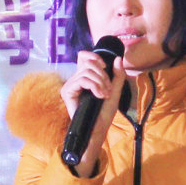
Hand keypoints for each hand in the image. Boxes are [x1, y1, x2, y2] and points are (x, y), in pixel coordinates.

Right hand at [57, 49, 128, 176]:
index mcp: (84, 77)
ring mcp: (70, 85)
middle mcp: (75, 80)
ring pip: (86, 72)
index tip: (105, 67)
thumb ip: (118, 75)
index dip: (95, 57)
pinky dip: (94, 86)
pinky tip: (98, 96)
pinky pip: (82, 79)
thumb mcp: (115, 90)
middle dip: (103, 75)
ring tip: (104, 95)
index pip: (84, 56)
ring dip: (100, 82)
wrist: (98, 128)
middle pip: (88, 63)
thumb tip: (118, 58)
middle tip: (107, 90)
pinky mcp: (67, 92)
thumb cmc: (105, 113)